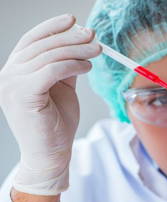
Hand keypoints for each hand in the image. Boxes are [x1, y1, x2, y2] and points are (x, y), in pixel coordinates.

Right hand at [0, 15, 100, 194]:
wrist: (51, 154)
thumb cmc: (56, 124)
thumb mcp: (62, 88)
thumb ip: (65, 67)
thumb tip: (81, 44)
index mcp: (15, 72)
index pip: (32, 41)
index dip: (52, 27)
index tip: (74, 20)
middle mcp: (8, 75)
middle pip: (42, 45)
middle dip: (71, 38)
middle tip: (93, 36)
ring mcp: (11, 84)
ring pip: (48, 56)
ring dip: (77, 50)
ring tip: (96, 51)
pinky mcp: (22, 94)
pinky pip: (51, 70)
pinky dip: (72, 65)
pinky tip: (87, 67)